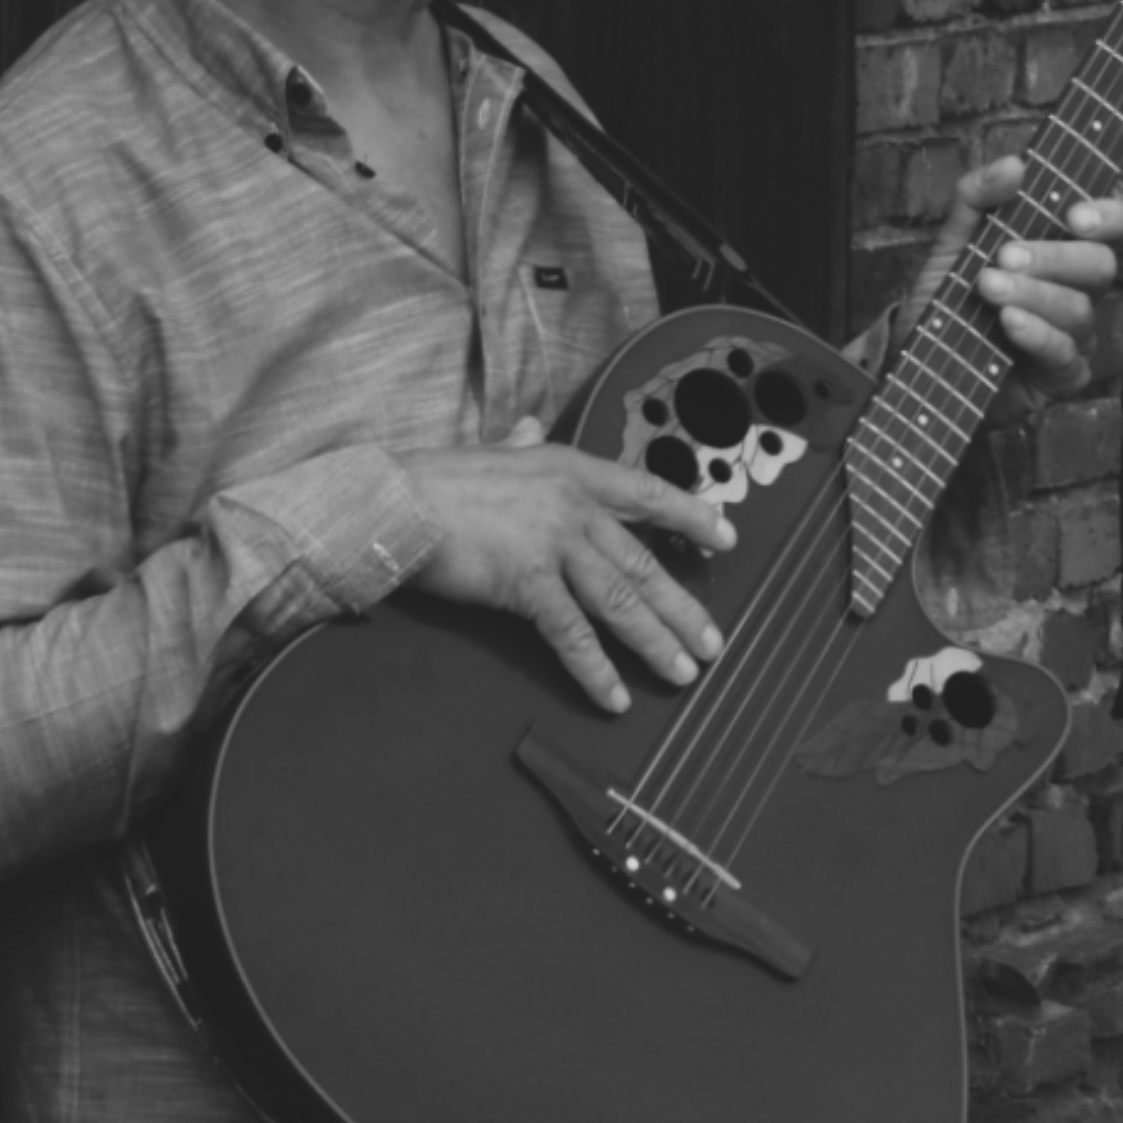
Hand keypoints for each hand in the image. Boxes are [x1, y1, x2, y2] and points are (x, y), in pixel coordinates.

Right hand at [405, 422, 735, 714]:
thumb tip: (526, 426)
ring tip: (683, 674)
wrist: (395, 501)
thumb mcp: (494, 451)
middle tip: (714, 643)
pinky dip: (596, 670)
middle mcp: (574, 505)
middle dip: (683, 607)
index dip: (692, 515)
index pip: (648, 492)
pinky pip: (570, 634)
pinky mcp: (525, 582)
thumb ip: (518, 442)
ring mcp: (553, 544)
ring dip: (655, 642)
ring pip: (620, 602)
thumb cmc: (439, 480)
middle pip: (643, 562)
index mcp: (571, 469)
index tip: (727, 537)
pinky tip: (614, 697)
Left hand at [907, 155, 1122, 388]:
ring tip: (988, 287)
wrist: (917, 359)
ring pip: (1079, 310)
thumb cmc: (950, 297)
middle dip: (1054, 258)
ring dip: (1033, 294)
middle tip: (1005, 256)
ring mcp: (1074, 335)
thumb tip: (1015, 164)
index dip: (1112, 218)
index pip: (1120, 227)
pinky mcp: (1061, 375)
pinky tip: (1008, 323)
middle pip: (1100, 266)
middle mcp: (1079, 289)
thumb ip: (977, 197)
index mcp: (1066, 248)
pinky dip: (1036, 334)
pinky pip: (1064, 354)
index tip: (1074, 215)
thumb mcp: (953, 240)